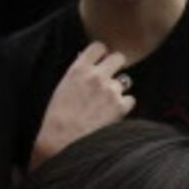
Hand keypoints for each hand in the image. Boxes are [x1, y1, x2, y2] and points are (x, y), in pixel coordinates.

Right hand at [33, 39, 135, 165]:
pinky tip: (113, 114)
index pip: (98, 47)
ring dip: (119, 89)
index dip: (102, 54)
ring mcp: (111, 90)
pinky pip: (130, 99)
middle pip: (119, 57)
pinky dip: (124, 106)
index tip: (101, 60)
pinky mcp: (120, 106)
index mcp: (78, 69)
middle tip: (111, 78)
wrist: (62, 141)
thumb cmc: (57, 118)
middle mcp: (97, 76)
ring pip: (126, 80)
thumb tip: (90, 68)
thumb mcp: (63, 88)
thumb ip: (79, 75)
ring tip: (107, 103)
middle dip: (117, 66)